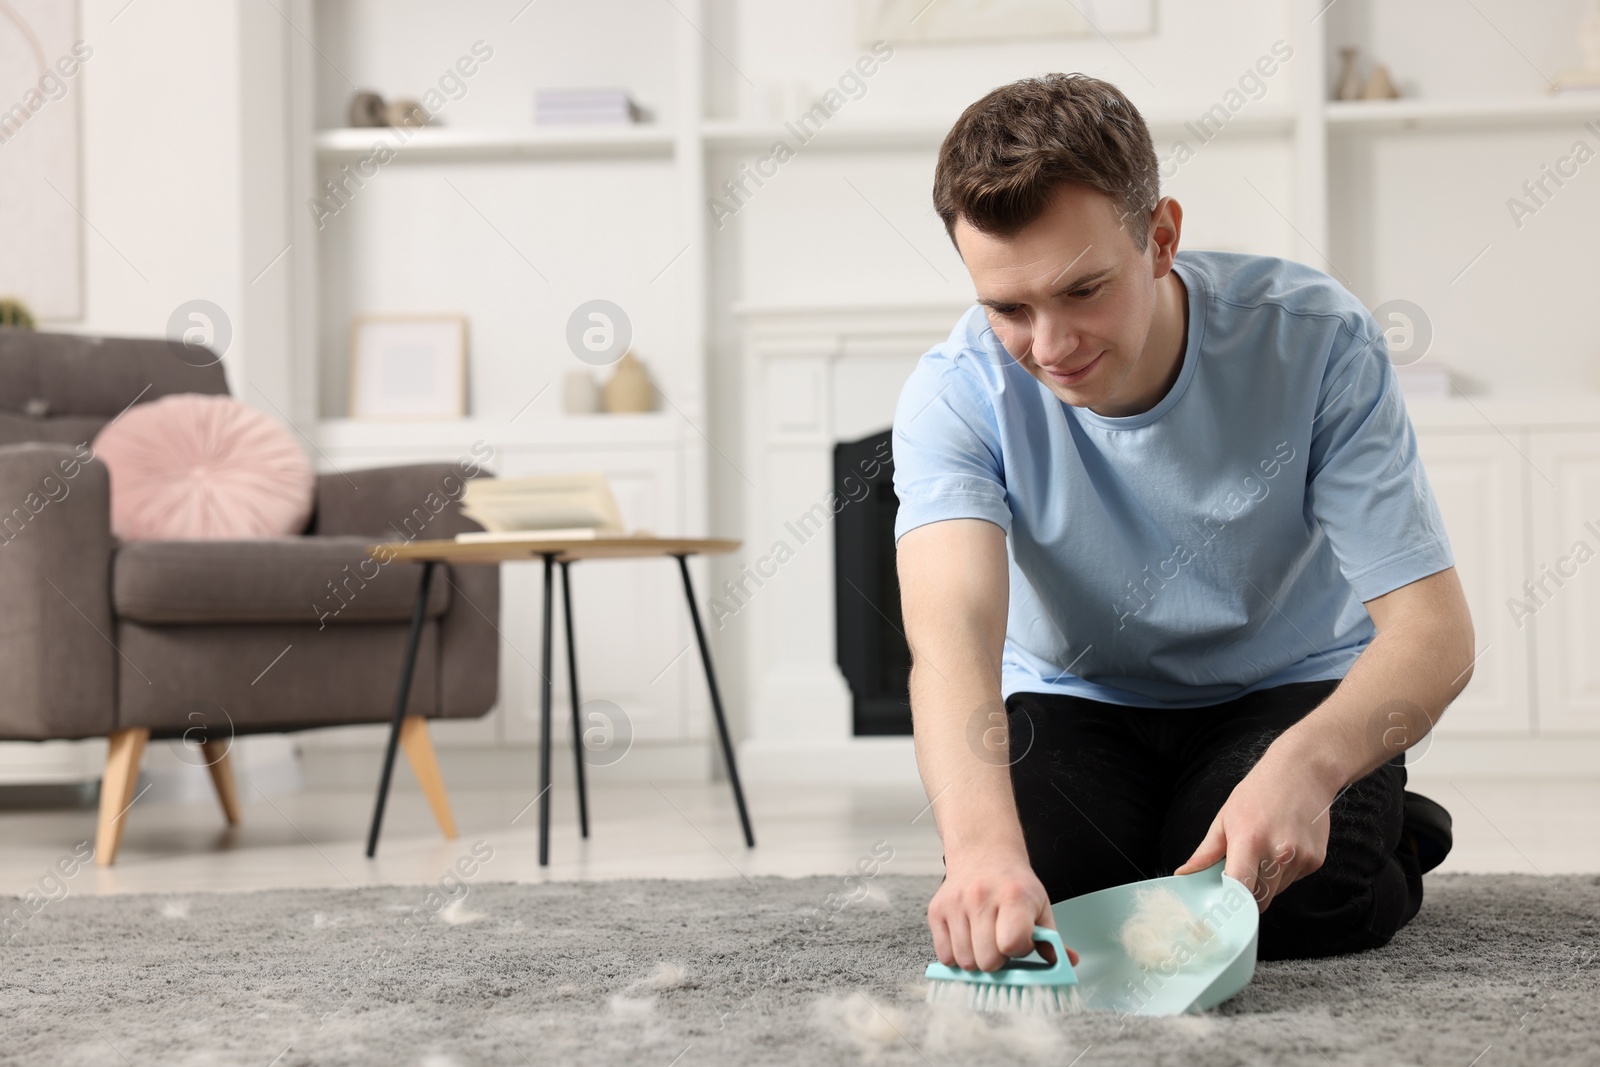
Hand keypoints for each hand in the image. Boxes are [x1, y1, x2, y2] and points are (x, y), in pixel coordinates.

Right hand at [928, 849, 1079, 970]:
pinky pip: (945, 955)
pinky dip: (958, 956)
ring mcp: (955, 904)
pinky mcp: (936, 911)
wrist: (984, 854)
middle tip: (1002, 943)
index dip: (1019, 950)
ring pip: (965, 962)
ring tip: (985, 940)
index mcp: (1013, 896)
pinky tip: (969, 940)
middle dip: (998, 961)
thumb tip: (1068, 963)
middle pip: (987, 960)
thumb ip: (1052, 939)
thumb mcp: (1040, 905)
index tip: (1021, 942)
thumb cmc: (1013, 883)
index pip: (1012, 944)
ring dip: (977, 959)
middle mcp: (981, 897)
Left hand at [1174, 745, 1338, 910]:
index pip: (1240, 891)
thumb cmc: (1259, 792)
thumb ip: (1205, 853)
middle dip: (1246, 895)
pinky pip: (1293, 880)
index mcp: (1250, 842)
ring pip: (1277, 892)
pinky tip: (1282, 847)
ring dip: (1266, 882)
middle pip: (1260, 900)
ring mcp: (1300, 859)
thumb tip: (1184, 874)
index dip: (1231, 904)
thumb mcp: (1225, 818)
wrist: (1302, 772)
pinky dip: (1284, 873)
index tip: (1222, 906)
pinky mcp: (1316, 861)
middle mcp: (1278, 853)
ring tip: (1264, 851)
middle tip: (1240, 873)